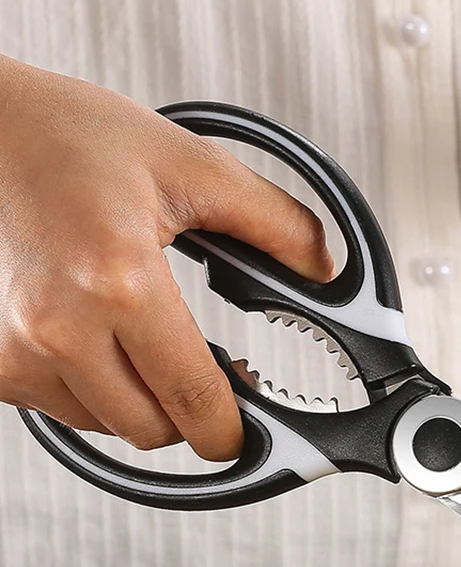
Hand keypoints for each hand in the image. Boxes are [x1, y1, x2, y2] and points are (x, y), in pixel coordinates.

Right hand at [0, 56, 332, 460]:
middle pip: (152, 430)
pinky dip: (92, 389)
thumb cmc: (64, 135)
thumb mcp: (189, 165)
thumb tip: (324, 270)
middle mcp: (55, 328)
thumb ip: (275, 223)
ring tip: (145, 342)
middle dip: (188, 413)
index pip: (193, 401)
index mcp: (115, 281)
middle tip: (203, 371)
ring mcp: (12, 350)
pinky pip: (62, 409)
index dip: (229, 430)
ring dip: (138, 401)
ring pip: (107, 426)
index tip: (242, 431)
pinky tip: (100, 339)